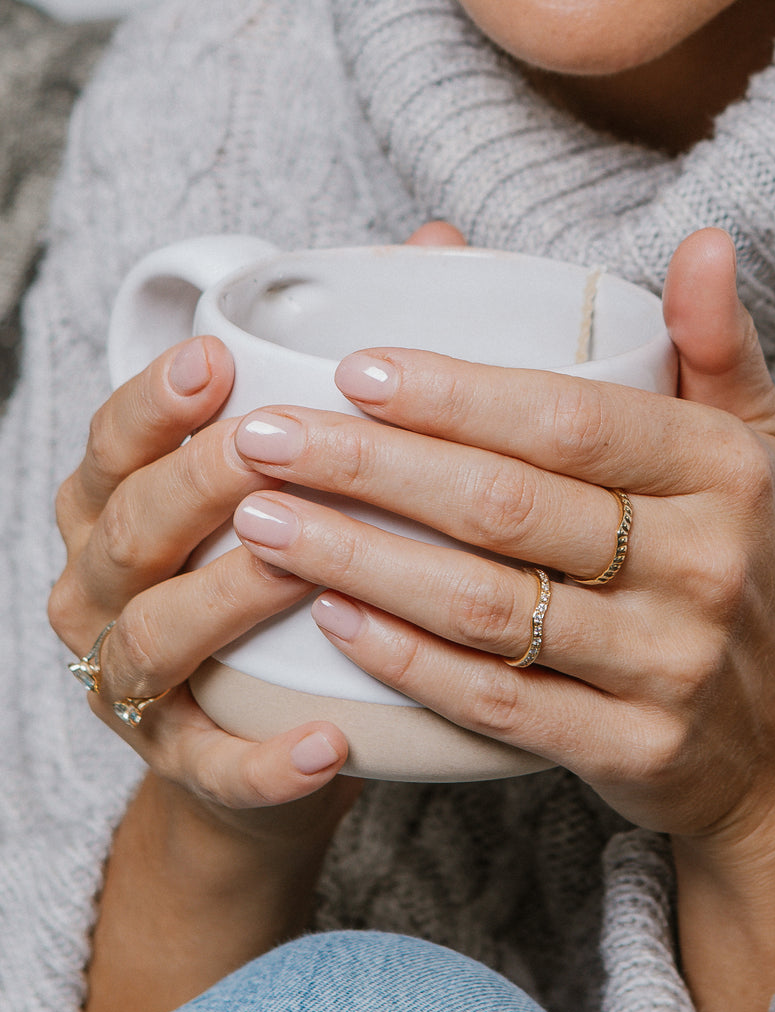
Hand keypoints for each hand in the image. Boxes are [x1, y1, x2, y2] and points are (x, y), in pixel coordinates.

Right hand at [50, 335, 359, 825]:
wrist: (261, 736)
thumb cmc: (282, 581)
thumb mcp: (290, 477)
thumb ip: (344, 371)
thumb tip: (434, 245)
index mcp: (118, 507)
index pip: (112, 443)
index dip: (153, 400)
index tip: (218, 358)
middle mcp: (102, 587)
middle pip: (128, 527)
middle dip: (194, 483)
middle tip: (271, 450)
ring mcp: (129, 681)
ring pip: (151, 637)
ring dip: (224, 599)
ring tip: (304, 570)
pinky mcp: (176, 764)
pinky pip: (209, 766)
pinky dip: (265, 760)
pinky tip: (332, 744)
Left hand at [229, 227, 774, 1011]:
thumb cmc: (751, 570)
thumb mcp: (758, 452)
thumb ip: (717, 348)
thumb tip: (700, 241)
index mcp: (723, 470)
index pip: (567, 419)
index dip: (451, 395)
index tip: (350, 372)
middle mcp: (703, 564)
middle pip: (506, 505)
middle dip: (367, 468)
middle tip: (261, 441)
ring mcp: (666, 665)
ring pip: (484, 605)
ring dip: (358, 561)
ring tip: (263, 522)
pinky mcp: (628, 750)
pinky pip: (495, 701)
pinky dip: (405, 659)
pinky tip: (332, 619)